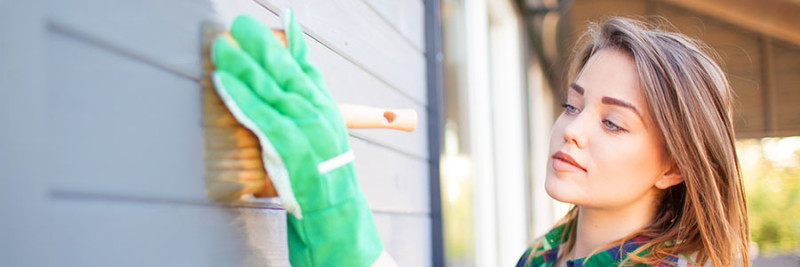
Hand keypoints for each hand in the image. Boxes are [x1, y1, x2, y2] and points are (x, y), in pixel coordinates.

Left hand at [211, 10, 381, 266]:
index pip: (308, 68)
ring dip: (244, 66)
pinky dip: (242, 97)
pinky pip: (261, 116)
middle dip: (262, 45)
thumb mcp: (326, 136)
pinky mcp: (290, 147)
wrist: (336, 211)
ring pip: (271, 90)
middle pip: (287, 71)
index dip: (293, 42)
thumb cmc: (324, 176)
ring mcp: (306, 129)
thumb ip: (311, 107)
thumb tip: (296, 80)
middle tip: (240, 24)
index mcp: (326, 108)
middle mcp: (318, 113)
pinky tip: (224, 81)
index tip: (282, 18)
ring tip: (223, 47)